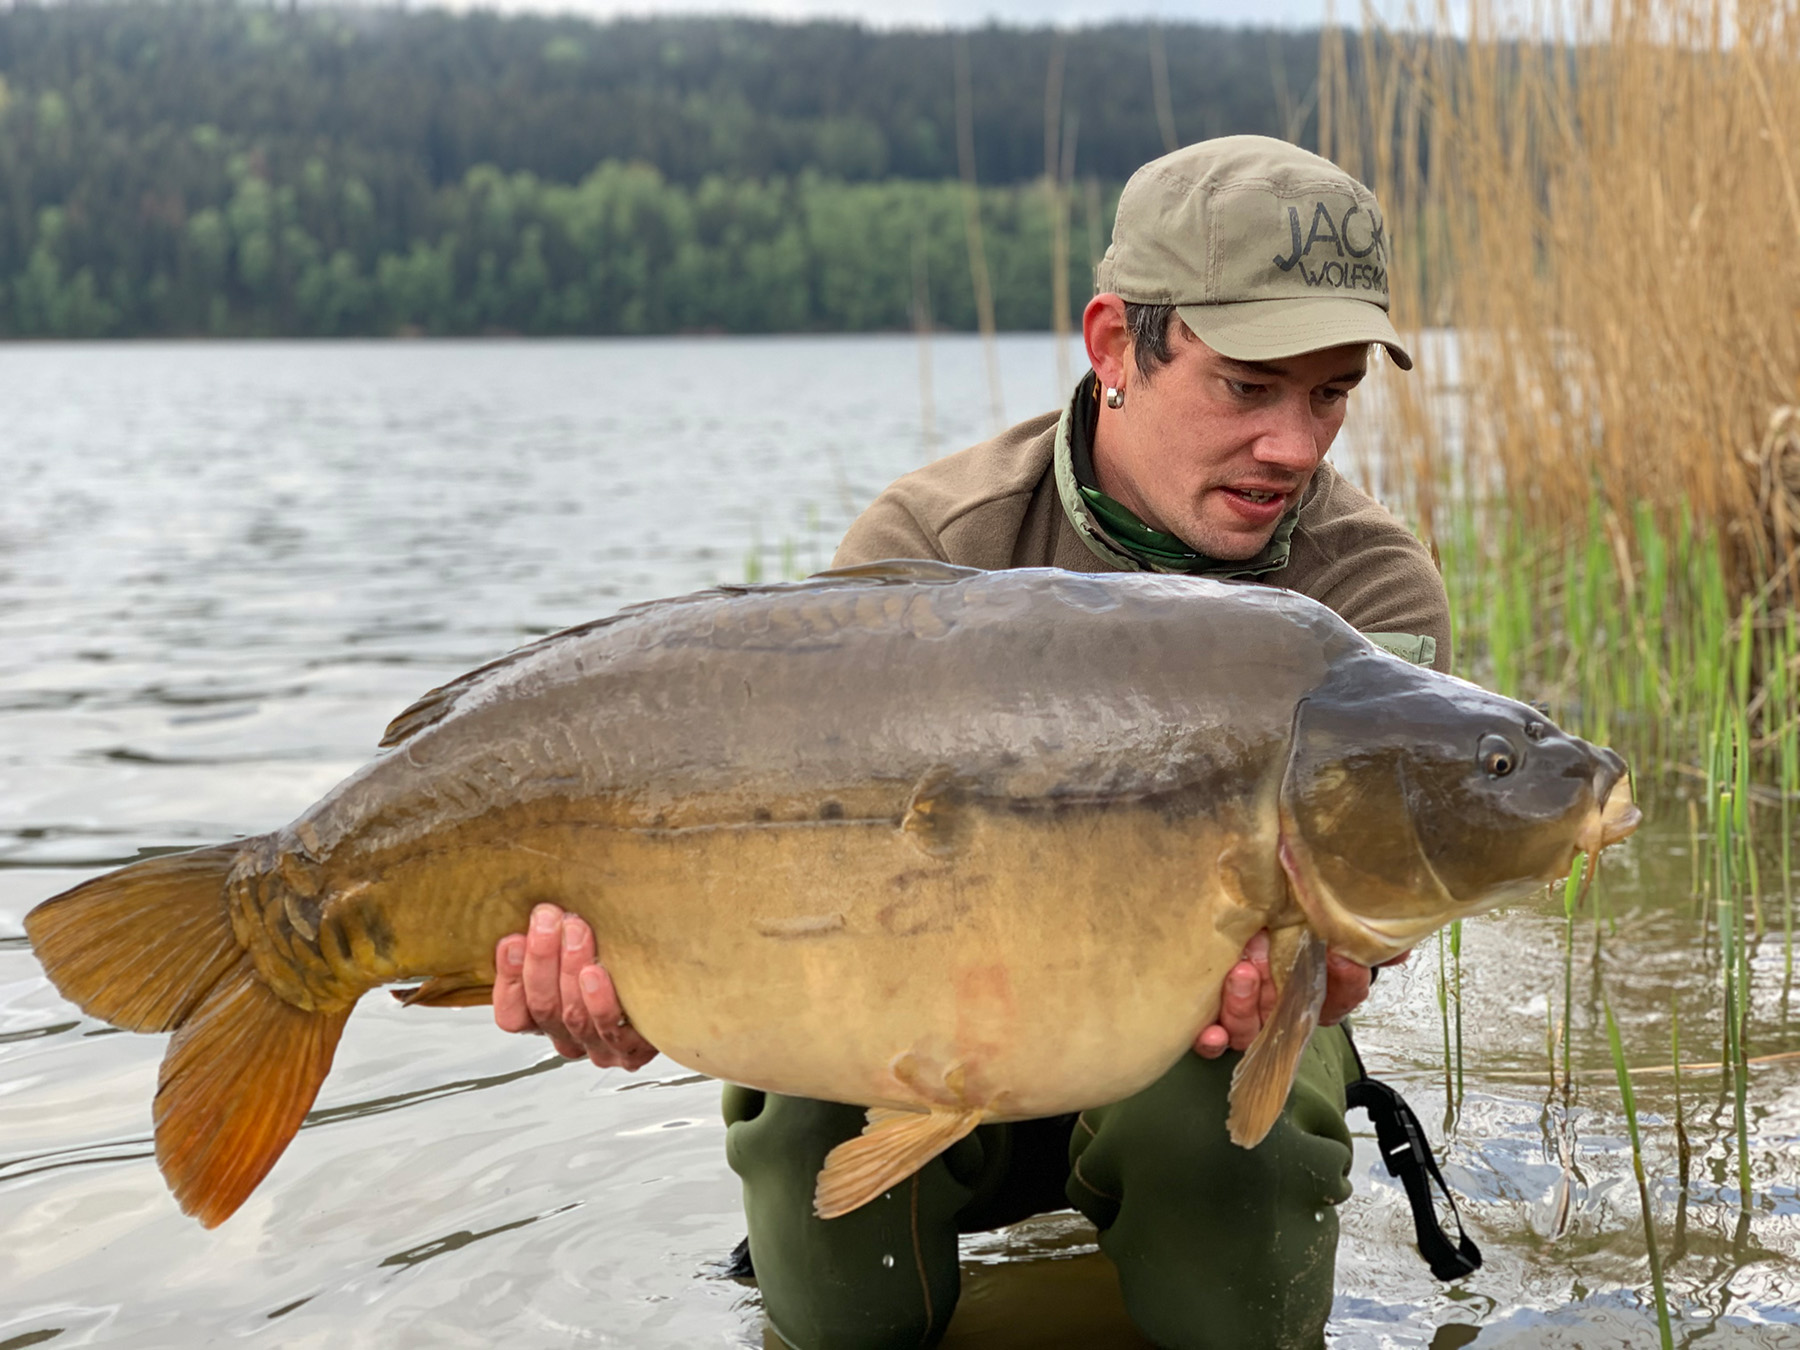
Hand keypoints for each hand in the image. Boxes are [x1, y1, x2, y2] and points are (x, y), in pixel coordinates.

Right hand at [493, 903, 658, 1069]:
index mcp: (547, 1019)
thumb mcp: (579, 946)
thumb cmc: (622, 960)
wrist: (677, 989)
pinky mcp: (631, 1049)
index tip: (513, 939)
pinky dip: (599, 1000)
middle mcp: (569, 1037)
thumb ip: (555, 936)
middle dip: (541, 958)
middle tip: (549, 919)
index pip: (512, 1012)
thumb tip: (539, 905)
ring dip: (570, 968)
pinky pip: (610, 1029)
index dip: (508, 977)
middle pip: (542, 1007)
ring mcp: (599, 1046)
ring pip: (572, 1015)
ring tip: (577, 932)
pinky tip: (596, 973)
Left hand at [1193, 930, 1404, 1058]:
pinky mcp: (1216, 1019)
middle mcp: (1284, 1010)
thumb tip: (1400, 946)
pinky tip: (1209, 1031)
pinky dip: (1212, 1040)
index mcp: (1316, 992)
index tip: (1342, 958)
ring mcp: (1250, 1017)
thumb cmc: (1282, 926)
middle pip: (1289, 1016)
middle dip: (1278, 992)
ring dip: (1245, 1006)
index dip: (1346, 982)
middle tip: (1263, 957)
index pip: (1342, 997)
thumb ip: (1361, 935)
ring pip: (1251, 1028)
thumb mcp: (1318, 921)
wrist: (1241, 921)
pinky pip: (1216, 1041)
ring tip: (1240, 973)